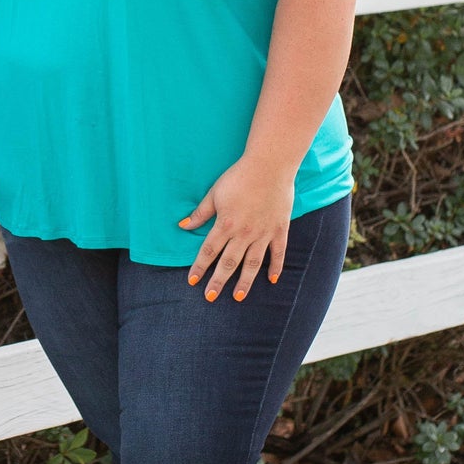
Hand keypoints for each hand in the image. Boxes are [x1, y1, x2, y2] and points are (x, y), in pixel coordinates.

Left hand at [178, 156, 294, 301]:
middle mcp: (244, 233)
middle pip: (229, 262)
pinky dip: (276, 267)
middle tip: (210, 297)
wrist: (270, 165)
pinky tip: (272, 280)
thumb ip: (200, 213)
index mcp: (226, 224)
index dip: (200, 267)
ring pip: (253, 263)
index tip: (192, 281)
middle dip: (218, 281)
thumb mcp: (215, 193)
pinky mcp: (279, 229)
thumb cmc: (239, 176)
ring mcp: (263, 233)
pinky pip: (278, 253)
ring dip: (245, 282)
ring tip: (238, 297)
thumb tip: (183, 226)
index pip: (209, 251)